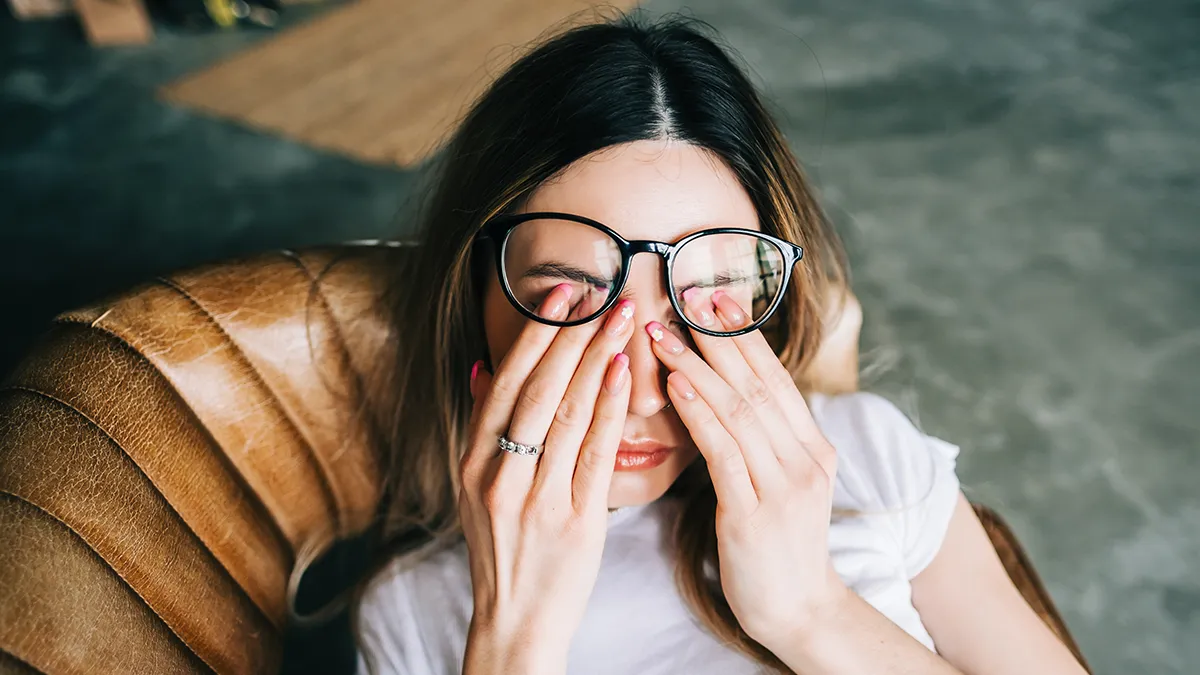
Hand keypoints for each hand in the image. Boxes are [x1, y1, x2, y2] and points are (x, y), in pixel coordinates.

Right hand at [458, 284, 634, 673]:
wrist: (515, 621)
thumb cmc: (504, 549)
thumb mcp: (477, 488)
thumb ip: (482, 428)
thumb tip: (481, 367)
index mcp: (473, 462)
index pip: (504, 383)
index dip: (534, 334)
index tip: (561, 293)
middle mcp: (498, 475)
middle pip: (537, 389)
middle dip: (571, 334)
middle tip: (602, 291)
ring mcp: (535, 499)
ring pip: (566, 413)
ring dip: (596, 358)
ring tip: (622, 317)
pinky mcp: (574, 522)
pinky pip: (593, 454)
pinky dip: (608, 409)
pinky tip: (623, 373)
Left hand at [645, 290, 848, 648]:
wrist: (798, 611)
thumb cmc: (777, 546)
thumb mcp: (781, 484)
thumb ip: (763, 440)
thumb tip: (726, 392)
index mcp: (813, 448)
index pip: (775, 378)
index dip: (744, 336)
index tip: (714, 297)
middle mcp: (806, 459)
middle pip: (757, 383)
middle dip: (718, 337)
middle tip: (684, 296)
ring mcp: (784, 486)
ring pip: (738, 410)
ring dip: (696, 367)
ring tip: (662, 334)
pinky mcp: (755, 514)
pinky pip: (724, 452)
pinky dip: (699, 414)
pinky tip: (674, 387)